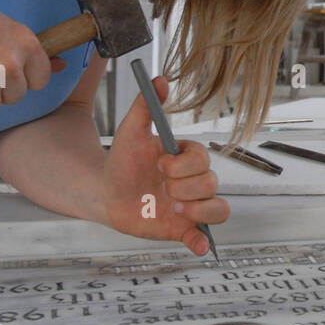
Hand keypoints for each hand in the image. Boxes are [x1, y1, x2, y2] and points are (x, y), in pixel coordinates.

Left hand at [100, 75, 229, 256]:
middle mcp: (194, 181)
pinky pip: (205, 235)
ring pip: (218, 208)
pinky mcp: (183, 227)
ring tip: (173, 207)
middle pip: (211, 183)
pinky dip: (204, 241)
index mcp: (186, 158)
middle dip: (185, 187)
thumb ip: (145, 107)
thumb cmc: (121, 160)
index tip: (160, 165)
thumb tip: (159, 79)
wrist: (105, 193)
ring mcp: (192, 205)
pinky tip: (199, 245)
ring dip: (199, 210)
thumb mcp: (130, 132)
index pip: (203, 158)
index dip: (184, 164)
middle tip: (162, 188)